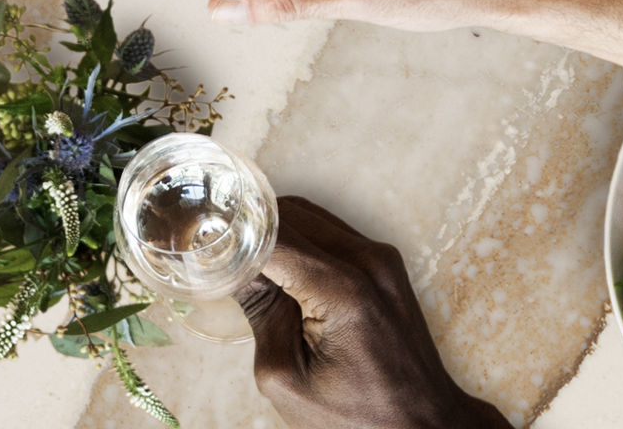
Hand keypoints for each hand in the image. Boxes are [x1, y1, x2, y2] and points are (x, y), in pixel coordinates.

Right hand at [235, 196, 510, 428]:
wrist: (423, 425)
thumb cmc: (357, 417)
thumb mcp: (285, 378)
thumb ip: (259, 315)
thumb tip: (233, 268)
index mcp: (343, 290)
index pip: (272, 235)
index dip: (230, 233)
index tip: (199, 238)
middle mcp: (368, 262)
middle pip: (289, 214)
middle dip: (246, 227)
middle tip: (211, 246)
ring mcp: (382, 258)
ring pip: (309, 216)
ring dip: (272, 230)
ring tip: (238, 257)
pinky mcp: (385, 264)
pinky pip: (330, 232)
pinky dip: (298, 239)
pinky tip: (275, 264)